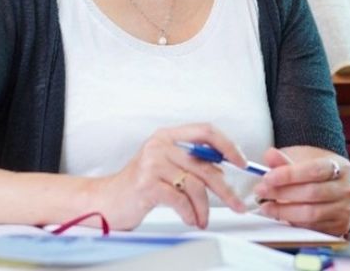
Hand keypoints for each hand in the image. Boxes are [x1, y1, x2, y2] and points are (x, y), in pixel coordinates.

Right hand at [89, 123, 248, 230]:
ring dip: (204, 208)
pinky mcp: (147, 184)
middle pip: (205, 164)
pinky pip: (181, 200)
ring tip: (202, 219)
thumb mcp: (165, 165)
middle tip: (237, 203)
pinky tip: (190, 219)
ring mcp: (152, 163)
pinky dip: (190, 213)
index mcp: (168, 135)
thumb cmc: (140, 185)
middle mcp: (160, 144)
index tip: (242, 162)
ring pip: (195, 185)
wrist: (107, 200)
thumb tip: (225, 168)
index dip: (228, 145)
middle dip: (225, 188)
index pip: (206, 131)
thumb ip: (190, 162)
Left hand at [252, 146, 349, 237]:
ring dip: (284, 211)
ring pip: (311, 213)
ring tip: (266, 206)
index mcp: (341, 167)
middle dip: (282, 193)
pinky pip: (312, 227)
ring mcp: (345, 210)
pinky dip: (293, 222)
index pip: (315, 170)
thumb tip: (269, 155)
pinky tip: (279, 215)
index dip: (289, 175)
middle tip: (261, 191)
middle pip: (312, 193)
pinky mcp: (338, 228)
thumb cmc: (314, 172)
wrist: (330, 187)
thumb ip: (284, 160)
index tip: (268, 177)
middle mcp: (347, 189)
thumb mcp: (301, 159)